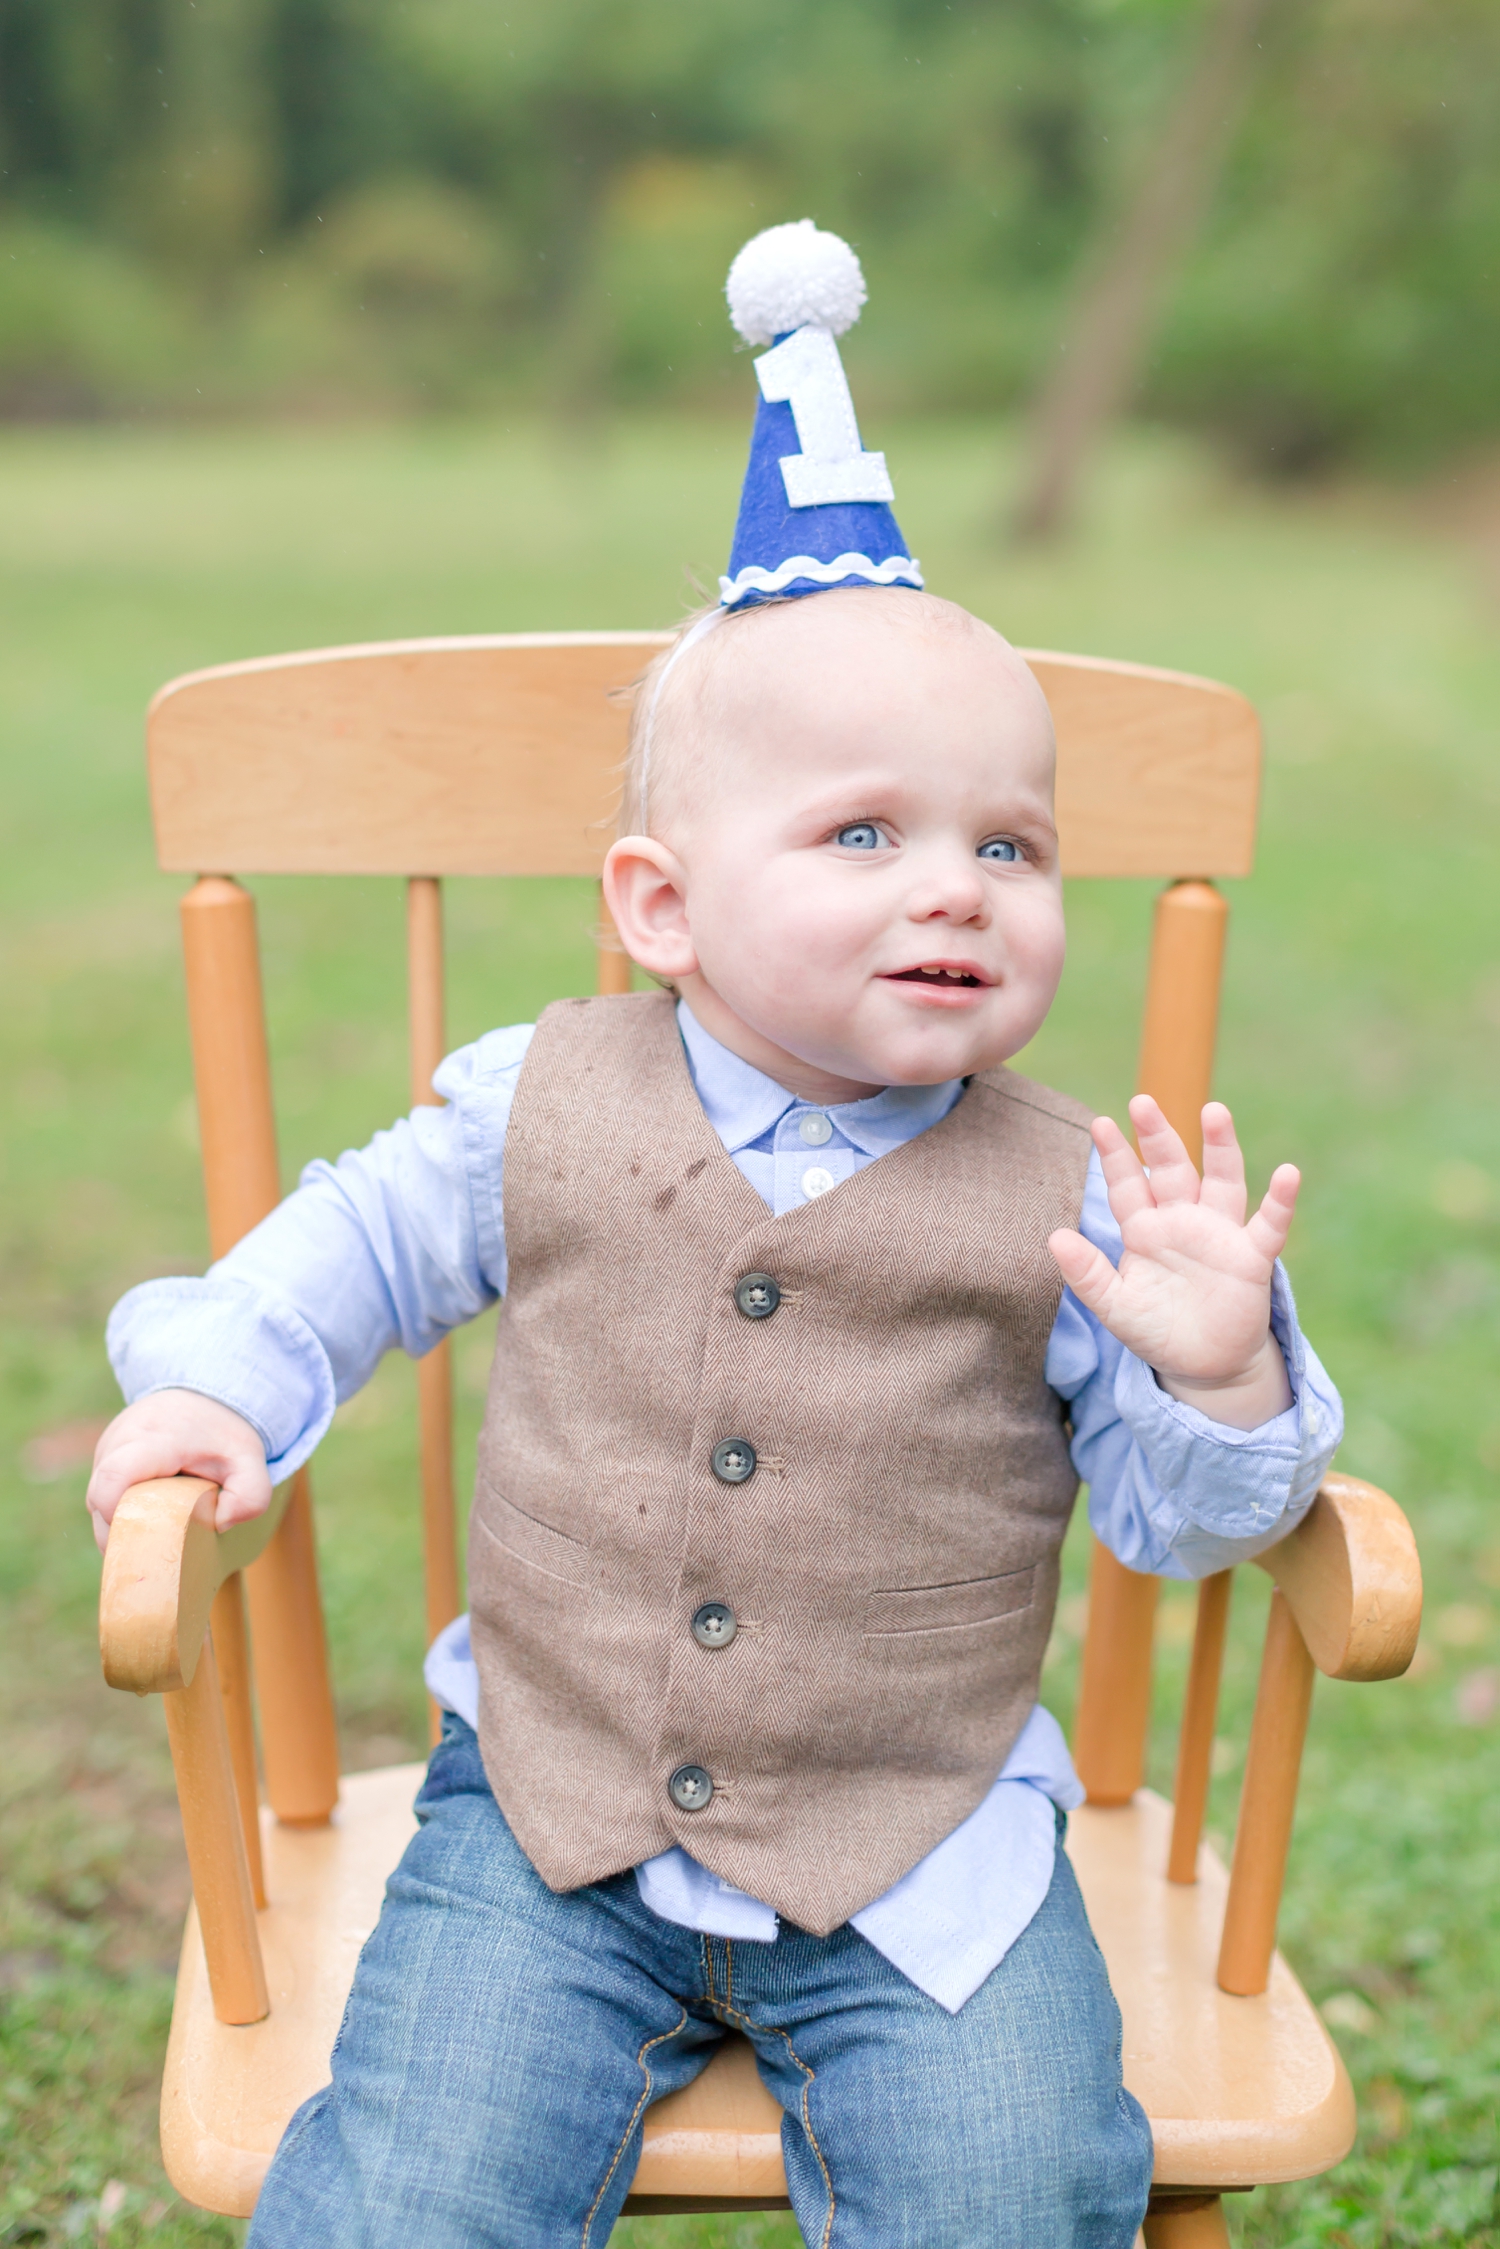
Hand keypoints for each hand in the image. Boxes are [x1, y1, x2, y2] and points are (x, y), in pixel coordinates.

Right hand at [86, 1390, 271, 1553]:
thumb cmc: (222, 1433)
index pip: (117, 1476)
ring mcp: (107, 1446)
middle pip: (99, 1497)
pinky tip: (146, 1514)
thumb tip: (220, 1524)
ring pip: (95, 1499)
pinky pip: (100, 1493)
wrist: (202, 1394)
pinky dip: (118, 1511)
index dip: (118, 1514)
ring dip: (119, 1522)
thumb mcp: (250, 1460)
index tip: (144, 1533)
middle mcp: (122, 1439)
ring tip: (154, 1527)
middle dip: (120, 1531)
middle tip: (154, 1547)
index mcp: (156, 1439)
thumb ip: (250, 1496)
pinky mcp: (103, 1455)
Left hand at [1047, 1097, 1297, 1430]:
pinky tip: (1288, 1174)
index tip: (1100, 1123)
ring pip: (1222, 1181)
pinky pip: (1269, 1224)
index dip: (1116, 1156)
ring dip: (1220, 1147)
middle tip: (1142, 1102)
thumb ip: (1087, 1274)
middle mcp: (1183, 1221)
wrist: (1203, 1367)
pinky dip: (1280, 1201)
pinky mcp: (1251, 1258)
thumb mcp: (1115, 1306)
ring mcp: (1220, 1234)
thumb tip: (1054, 1237)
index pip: (1128, 1185)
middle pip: (1171, 1169)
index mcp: (1145, 1230)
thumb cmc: (1156, 1330)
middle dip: (1158, 1137)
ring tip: (1215, 1111)